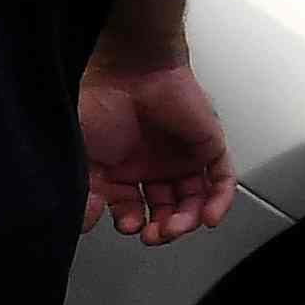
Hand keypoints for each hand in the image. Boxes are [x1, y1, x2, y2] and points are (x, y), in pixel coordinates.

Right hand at [81, 56, 237, 243]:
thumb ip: (87, 192)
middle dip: (162, 227)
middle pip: (165, 208)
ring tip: (177, 227)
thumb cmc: (100, 101)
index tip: (129, 225)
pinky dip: (219, 201)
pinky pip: (221, 180)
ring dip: (187, 219)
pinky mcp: (207, 147)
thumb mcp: (83, 156)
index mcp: (122, 169)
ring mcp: (182, 158)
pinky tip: (209, 217)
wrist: (130, 69)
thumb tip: (85, 224)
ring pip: (194, 199)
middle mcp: (153, 166)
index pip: (133, 207)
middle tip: (156, 235)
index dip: (133, 221)